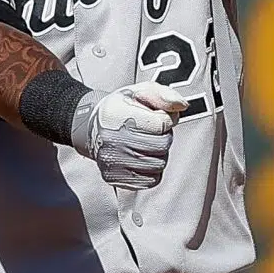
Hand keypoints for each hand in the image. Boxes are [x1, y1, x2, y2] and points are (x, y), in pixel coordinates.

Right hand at [70, 83, 185, 189]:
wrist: (93, 128)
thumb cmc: (119, 109)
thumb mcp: (140, 92)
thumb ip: (163, 95)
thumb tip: (181, 105)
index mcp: (117, 115)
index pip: (161, 124)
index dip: (165, 119)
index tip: (155, 117)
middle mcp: (112, 140)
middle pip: (162, 145)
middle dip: (163, 137)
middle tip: (151, 132)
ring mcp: (113, 162)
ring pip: (159, 164)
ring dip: (158, 154)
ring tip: (145, 144)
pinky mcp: (116, 178)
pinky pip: (151, 180)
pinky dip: (152, 170)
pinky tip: (141, 158)